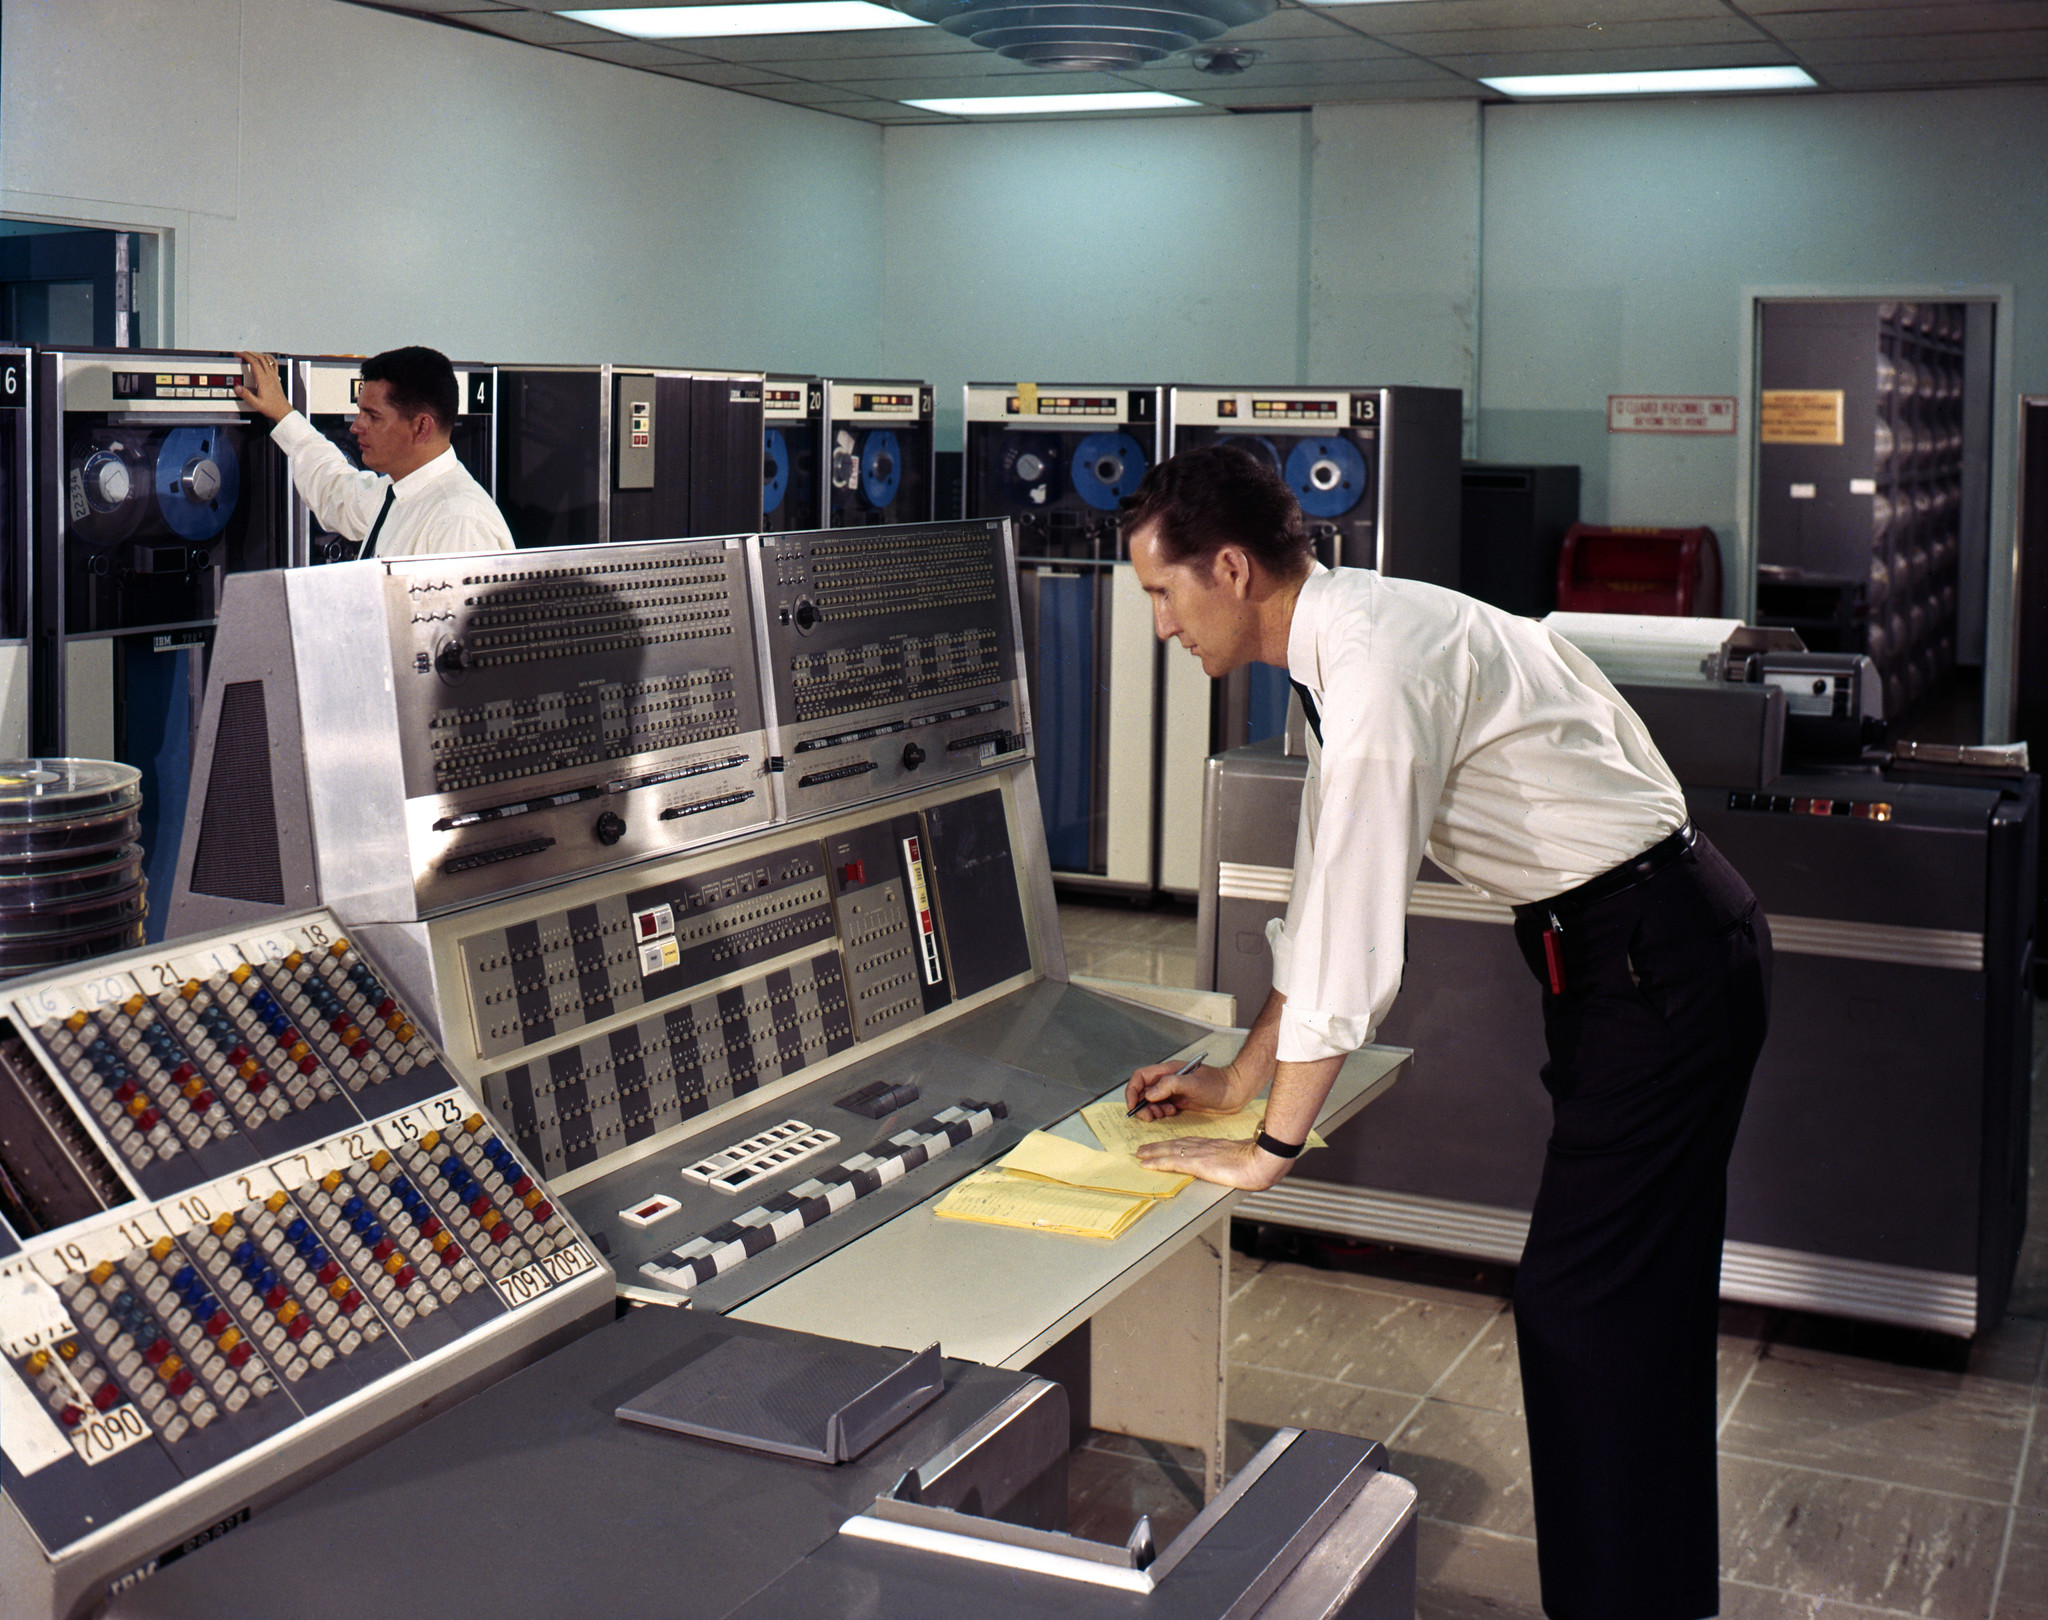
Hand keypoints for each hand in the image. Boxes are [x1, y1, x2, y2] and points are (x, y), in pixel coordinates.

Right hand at [233, 351, 291, 422]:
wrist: (283, 411)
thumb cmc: (272, 408)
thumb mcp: (256, 404)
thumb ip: (246, 395)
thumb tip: (237, 388)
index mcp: (263, 380)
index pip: (254, 362)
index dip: (245, 356)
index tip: (238, 354)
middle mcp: (269, 376)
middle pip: (260, 358)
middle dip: (249, 353)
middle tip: (241, 353)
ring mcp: (274, 376)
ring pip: (267, 359)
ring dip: (258, 354)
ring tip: (250, 354)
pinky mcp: (277, 378)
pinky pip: (273, 364)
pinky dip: (268, 358)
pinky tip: (265, 358)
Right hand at [1124, 1059, 1237, 1121]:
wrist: (1235, 1092)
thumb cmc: (1218, 1085)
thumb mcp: (1193, 1083)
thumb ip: (1169, 1085)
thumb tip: (1149, 1094)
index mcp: (1168, 1070)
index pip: (1141, 1077)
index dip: (1132, 1090)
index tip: (1133, 1105)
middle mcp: (1168, 1080)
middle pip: (1143, 1091)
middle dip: (1141, 1104)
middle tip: (1149, 1116)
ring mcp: (1174, 1091)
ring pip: (1152, 1101)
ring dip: (1152, 1110)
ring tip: (1163, 1115)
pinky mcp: (1180, 1101)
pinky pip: (1162, 1107)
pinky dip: (1162, 1113)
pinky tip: (1173, 1114)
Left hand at [1136, 1135, 1287, 1190]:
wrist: (1262, 1160)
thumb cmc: (1260, 1160)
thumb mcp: (1245, 1156)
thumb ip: (1237, 1158)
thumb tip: (1240, 1164)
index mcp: (1216, 1145)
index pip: (1190, 1143)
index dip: (1175, 1144)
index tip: (1165, 1145)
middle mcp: (1204, 1146)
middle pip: (1176, 1144)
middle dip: (1159, 1147)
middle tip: (1144, 1149)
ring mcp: (1199, 1154)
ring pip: (1169, 1151)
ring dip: (1153, 1152)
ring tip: (1140, 1154)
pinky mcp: (1196, 1163)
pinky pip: (1171, 1161)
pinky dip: (1156, 1161)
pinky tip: (1146, 1163)